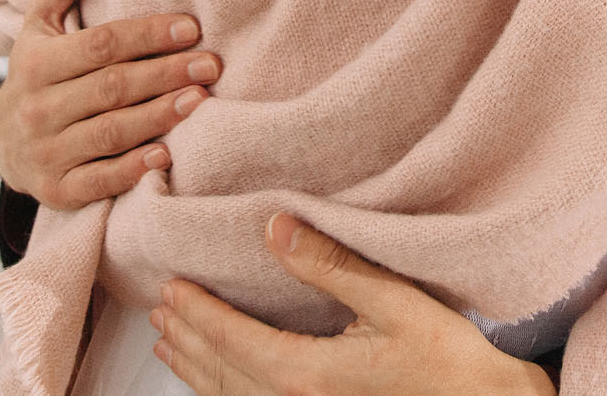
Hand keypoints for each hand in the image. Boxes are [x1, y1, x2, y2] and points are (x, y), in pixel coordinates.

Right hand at [0, 0, 221, 210]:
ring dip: (158, 116)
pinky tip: (165, 154)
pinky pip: (98, 181)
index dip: (146, 35)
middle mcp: (37, 109)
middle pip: (111, 88)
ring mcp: (46, 153)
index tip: (191, 27)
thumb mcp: (39, 26)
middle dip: (164, 74)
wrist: (5, 143)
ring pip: (110, 132)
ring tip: (199, 99)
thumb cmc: (40, 72)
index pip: (99, 45)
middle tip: (210, 64)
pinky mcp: (56, 191)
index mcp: (35, 63)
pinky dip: (132, 170)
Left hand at [151, 214, 555, 395]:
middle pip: (220, 372)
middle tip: (161, 306)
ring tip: (171, 342)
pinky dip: (221, 392)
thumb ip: (331, 266)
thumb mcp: (392, 302)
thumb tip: (275, 227)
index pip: (231, 340)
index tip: (172, 285)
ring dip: (195, 368)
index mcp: (305, 375)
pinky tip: (218, 382)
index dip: (198, 312)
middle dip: (187, 337)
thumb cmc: (446, 360)